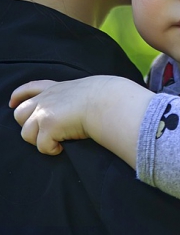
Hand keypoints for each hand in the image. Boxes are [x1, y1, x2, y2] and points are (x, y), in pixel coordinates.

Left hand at [11, 75, 154, 167]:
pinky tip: (63, 147)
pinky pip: (41, 146)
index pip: (32, 88)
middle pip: (20, 113)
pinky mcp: (48, 126)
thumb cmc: (106, 97)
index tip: (12, 103)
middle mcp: (46, 98)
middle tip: (45, 132)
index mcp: (57, 88)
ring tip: (57, 141)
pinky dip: (51, 150)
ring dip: (40, 140)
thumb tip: (86, 105)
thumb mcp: (87, 89)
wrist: (108, 102)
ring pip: (26, 133)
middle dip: (28, 124)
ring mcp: (45, 111)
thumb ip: (77, 95)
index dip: (19, 95)